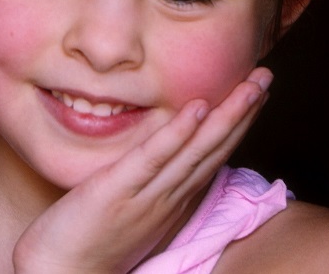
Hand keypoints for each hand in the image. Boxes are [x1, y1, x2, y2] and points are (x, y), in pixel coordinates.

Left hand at [12, 67, 272, 273]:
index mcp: (173, 199)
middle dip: (244, 111)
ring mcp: (147, 196)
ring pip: (196, 151)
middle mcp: (169, 198)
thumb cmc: (91, 238)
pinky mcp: (117, 192)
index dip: (237, 123)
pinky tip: (198, 108)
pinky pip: (152, 159)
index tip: (256, 92)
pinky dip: (177, 133)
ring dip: (227, 116)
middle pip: (215, 148)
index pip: (213, 154)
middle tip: (267, 74)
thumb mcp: (131, 204)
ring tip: (251, 85)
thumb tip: (164, 144)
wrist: (61, 272)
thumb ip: (151, 178)